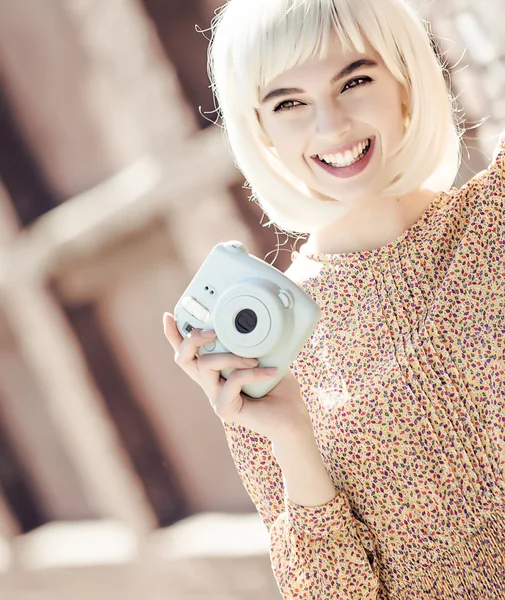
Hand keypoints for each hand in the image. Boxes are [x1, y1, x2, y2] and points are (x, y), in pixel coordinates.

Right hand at [163, 313, 312, 441]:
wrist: (293, 421)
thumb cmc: (280, 390)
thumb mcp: (266, 357)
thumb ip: (255, 343)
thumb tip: (255, 321)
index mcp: (216, 372)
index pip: (189, 353)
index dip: (174, 336)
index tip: (169, 316)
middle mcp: (210, 384)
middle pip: (183, 358)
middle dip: (192, 337)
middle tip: (214, 331)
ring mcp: (216, 397)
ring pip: (205, 365)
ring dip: (230, 356)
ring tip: (254, 359)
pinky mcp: (226, 410)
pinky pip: (232, 381)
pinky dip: (252, 373)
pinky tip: (271, 372)